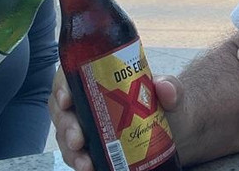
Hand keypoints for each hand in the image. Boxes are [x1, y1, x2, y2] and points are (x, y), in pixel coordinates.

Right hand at [50, 70, 181, 170]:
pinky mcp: (93, 148)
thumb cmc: (168, 105)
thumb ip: (171, 88)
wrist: (177, 133)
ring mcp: (88, 126)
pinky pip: (78, 155)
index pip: (71, 76)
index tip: (66, 99)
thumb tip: (165, 88)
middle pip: (63, 110)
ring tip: (84, 162)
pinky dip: (79, 163)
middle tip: (77, 138)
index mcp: (99, 78)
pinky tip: (88, 168)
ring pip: (66, 135)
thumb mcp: (172, 93)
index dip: (62, 86)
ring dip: (70, 150)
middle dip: (65, 125)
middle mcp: (88, 102)